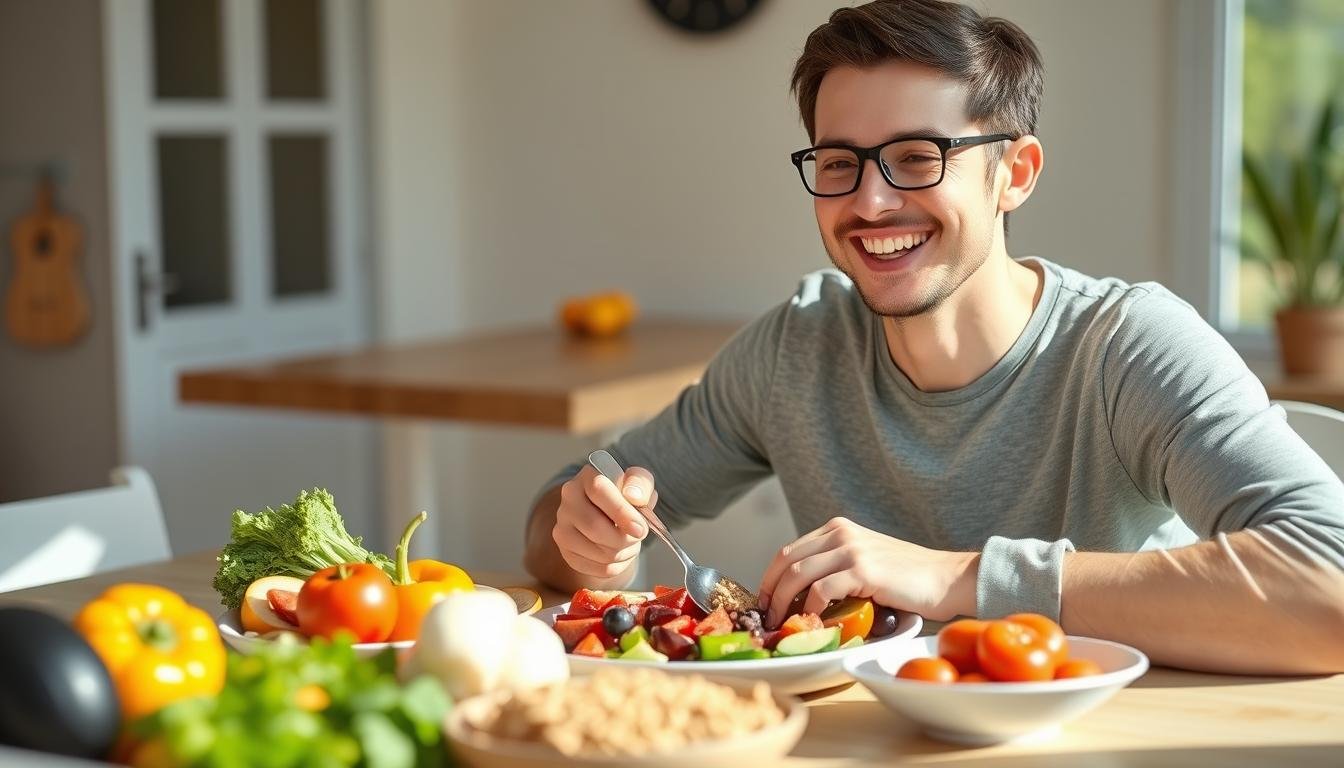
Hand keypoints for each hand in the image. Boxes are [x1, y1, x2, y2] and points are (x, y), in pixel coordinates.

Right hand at [552, 464, 658, 580]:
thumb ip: (640, 483)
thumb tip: (634, 496)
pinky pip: (598, 569)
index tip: (640, 528)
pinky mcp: (566, 552)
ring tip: (631, 543)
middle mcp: (568, 501)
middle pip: (594, 526)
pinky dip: (618, 566)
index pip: (598, 491)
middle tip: (639, 536)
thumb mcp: (639, 482)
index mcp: (586, 477)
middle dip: (624, 538)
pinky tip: (621, 553)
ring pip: (597, 552)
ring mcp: (563, 528)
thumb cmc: (626, 496)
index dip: (621, 512)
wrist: (610, 514)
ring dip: (624, 553)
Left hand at [756, 517, 978, 626]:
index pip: (788, 551)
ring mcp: (850, 549)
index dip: (769, 579)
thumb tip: (798, 598)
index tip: (764, 604)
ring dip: (782, 604)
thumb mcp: (864, 562)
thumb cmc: (907, 579)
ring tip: (781, 626)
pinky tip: (812, 624)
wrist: (947, 578)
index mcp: (837, 528)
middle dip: (768, 592)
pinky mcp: (862, 569)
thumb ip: (835, 568)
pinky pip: (820, 591)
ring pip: (796, 575)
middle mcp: (840, 533)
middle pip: (785, 560)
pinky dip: (810, 611)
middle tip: (766, 619)